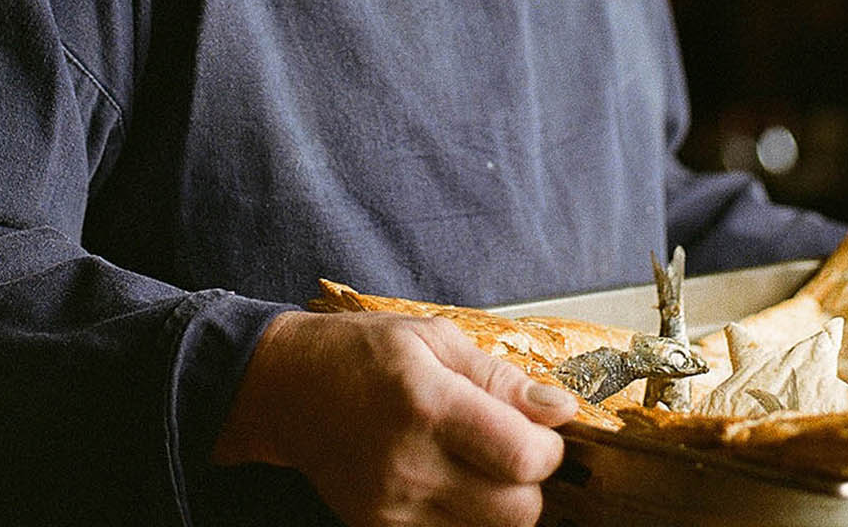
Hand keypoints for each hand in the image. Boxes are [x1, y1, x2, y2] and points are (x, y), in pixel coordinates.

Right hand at [212, 309, 577, 526]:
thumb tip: (561, 409)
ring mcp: (392, 507)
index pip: (523, 460)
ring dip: (499, 507)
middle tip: (512, 452)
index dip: (550, 451)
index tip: (542, 433)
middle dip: (530, 485)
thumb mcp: (434, 339)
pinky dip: (464, 519)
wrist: (287, 391)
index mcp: (429, 405)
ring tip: (478, 467)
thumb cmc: (359, 355)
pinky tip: (450, 485)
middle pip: (517, 513)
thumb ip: (501, 378)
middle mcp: (411, 465)